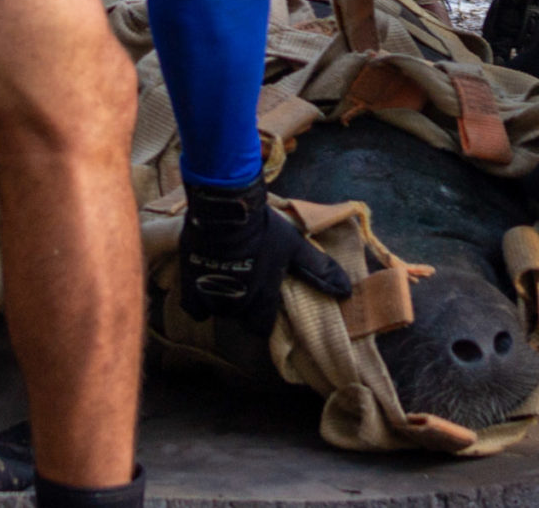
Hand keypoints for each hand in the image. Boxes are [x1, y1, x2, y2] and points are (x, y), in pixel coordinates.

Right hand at [178, 177, 352, 335]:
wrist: (225, 211)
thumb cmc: (262, 230)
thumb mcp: (294, 247)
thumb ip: (317, 270)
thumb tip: (347, 290)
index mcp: (262, 300)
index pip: (261, 327)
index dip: (262, 315)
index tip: (262, 298)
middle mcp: (237, 305)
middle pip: (239, 317)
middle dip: (242, 304)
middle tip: (245, 279)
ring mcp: (212, 297)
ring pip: (218, 310)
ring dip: (222, 299)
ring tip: (226, 274)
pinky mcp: (191, 287)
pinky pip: (195, 307)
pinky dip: (199, 298)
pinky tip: (206, 281)